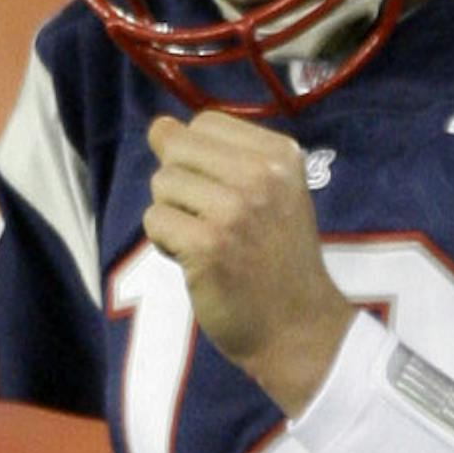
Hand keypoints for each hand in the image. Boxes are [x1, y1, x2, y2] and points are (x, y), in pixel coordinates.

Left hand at [145, 111, 353, 414]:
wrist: (298, 329)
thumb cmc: (279, 262)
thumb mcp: (268, 196)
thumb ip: (217, 158)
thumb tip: (159, 127)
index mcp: (280, 155)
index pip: (206, 123)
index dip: (198, 159)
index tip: (224, 195)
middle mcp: (260, 175)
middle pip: (178, 149)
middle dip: (179, 184)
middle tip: (207, 221)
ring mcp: (233, 210)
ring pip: (162, 183)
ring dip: (171, 215)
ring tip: (204, 242)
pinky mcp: (207, 245)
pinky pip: (155, 219)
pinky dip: (165, 242)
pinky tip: (194, 261)